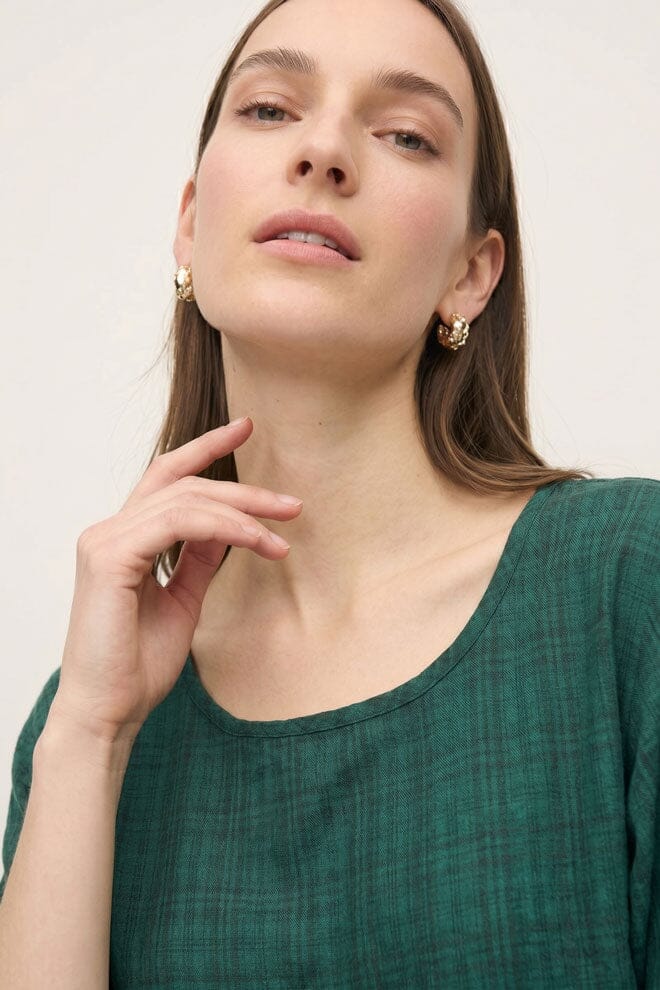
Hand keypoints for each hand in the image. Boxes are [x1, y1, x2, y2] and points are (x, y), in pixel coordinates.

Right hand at [50, 418, 301, 742]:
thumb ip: (198, 559)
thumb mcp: (183, 600)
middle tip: (292, 503)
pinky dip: (225, 528)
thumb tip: (227, 528)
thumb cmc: (139, 664)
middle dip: (244, 489)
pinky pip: (178, 523)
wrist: (110, 711)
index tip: (246, 427)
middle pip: (185, 485)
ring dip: (244, 514)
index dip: (205, 447)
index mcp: (123, 538)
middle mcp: (109, 530)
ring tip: (284, 534)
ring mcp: (105, 540)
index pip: (166, 477)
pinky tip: (257, 542)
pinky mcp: (109, 556)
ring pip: (187, 501)